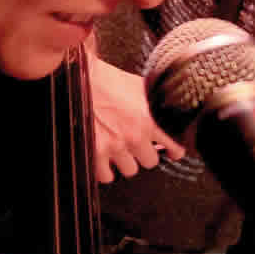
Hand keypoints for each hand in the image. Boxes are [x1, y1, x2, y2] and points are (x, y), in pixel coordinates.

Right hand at [86, 50, 184, 182]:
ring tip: (118, 148)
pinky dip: (105, 169)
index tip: (170, 152)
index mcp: (150, 118)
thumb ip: (156, 102)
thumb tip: (170, 108)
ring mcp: (115, 145)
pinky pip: (106, 176)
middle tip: (136, 144)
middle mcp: (135, 135)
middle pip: (150, 162)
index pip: (174, 148)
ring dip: (124, 161)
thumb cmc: (108, 79)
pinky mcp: (95, 152)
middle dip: (143, 153)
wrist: (80, 77)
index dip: (173, 151)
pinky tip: (104, 158)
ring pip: (130, 170)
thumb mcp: (140, 86)